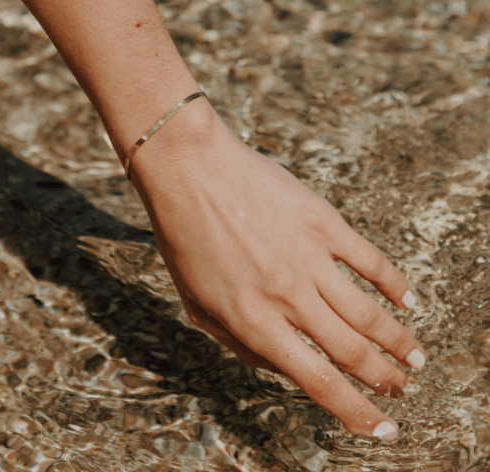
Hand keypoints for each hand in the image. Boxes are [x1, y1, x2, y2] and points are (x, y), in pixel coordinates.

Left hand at [131, 103, 424, 438]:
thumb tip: (285, 367)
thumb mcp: (197, 305)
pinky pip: (369, 260)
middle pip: (352, 352)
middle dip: (384, 380)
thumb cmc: (185, 240)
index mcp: (254, 323)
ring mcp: (308, 258)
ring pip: (368, 313)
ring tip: (415, 357)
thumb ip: (241, 343)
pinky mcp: (321, 222)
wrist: (189, 173)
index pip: (319, 382)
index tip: (380, 428)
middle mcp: (287, 297)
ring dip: (398, 341)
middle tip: (402, 389)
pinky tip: (408, 300)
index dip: (356, 412)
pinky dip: (394, 284)